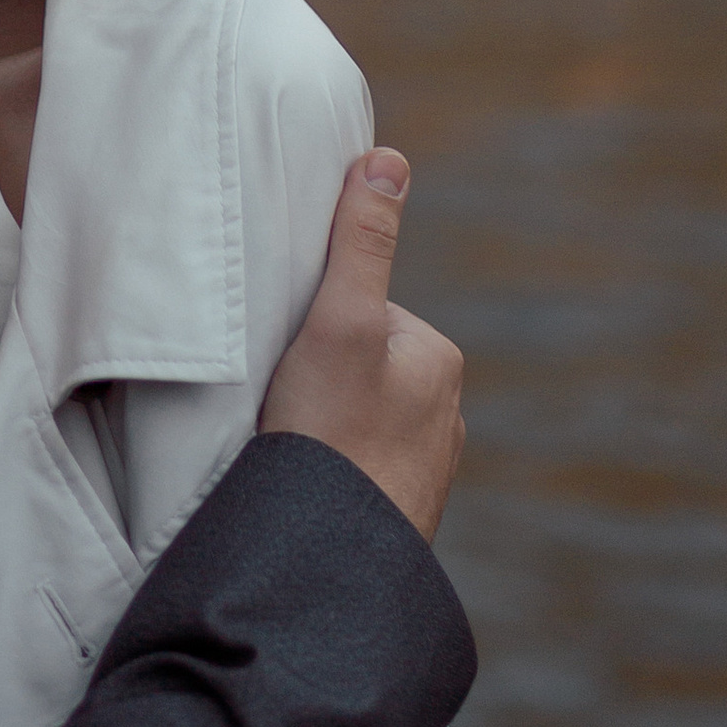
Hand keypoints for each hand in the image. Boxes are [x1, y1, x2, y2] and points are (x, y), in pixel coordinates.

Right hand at [259, 151, 464, 542]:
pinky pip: (356, 474)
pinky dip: (330, 475)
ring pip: (357, 422)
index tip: (284, 358)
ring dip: (323, 431)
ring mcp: (423, 473)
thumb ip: (361, 242)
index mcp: (438, 361)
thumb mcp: (339, 321)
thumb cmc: (332, 437)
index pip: (362, 312)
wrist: (328, 566)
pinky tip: (304, 488)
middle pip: (359, 366)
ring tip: (289, 450)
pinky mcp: (397, 519)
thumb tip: (388, 160)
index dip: (312, 326)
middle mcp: (445, 416)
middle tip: (280, 407)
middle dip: (319, 380)